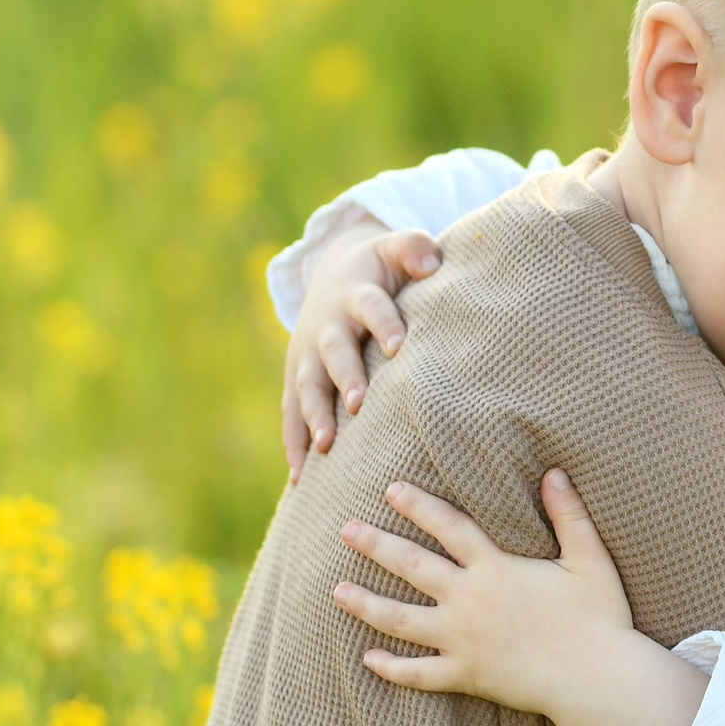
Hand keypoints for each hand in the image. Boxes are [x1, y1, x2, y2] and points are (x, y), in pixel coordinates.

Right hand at [282, 223, 441, 481]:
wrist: (334, 273)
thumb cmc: (381, 268)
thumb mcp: (396, 248)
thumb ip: (415, 249)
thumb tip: (433, 263)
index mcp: (357, 293)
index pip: (371, 307)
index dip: (384, 324)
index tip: (399, 347)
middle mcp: (328, 326)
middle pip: (333, 352)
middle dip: (344, 377)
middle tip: (358, 404)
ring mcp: (307, 355)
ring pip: (308, 386)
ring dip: (315, 416)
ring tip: (326, 447)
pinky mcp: (297, 378)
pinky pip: (291, 413)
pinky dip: (294, 443)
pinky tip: (300, 477)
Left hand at [333, 470, 702, 725]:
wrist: (597, 680)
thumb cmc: (599, 619)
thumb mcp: (590, 559)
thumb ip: (569, 515)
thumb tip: (553, 472)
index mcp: (497, 569)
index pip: (449, 527)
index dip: (419, 506)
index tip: (391, 489)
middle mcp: (470, 601)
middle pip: (413, 567)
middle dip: (376, 546)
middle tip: (345, 530)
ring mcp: (463, 642)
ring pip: (403, 620)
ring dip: (367, 604)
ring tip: (338, 592)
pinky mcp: (467, 677)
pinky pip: (420, 674)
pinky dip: (392, 668)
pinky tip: (368, 659)